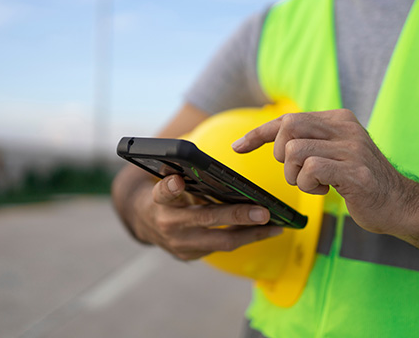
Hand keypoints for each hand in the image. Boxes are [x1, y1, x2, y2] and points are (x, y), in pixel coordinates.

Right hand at [127, 174, 283, 259]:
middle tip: (263, 212)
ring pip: (221, 241)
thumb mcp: (164, 180)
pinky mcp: (190, 255)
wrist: (143, 223)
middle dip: (237, 216)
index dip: (170, 188)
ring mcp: (180, 244)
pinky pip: (223, 247)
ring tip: (275, 226)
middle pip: (205, 219)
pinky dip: (244, 238)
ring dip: (251, 234)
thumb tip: (207, 164)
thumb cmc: (164, 194)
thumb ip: (179, 174)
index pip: (162, 193)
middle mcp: (168, 224)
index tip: (177, 181)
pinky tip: (264, 231)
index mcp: (157, 201)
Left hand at [232, 109, 418, 235]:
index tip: (237, 147)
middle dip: (280, 154)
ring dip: (296, 175)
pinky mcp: (355, 170)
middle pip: (288, 127)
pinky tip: (326, 189)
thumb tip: (275, 140)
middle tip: (296, 172)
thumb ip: (312, 142)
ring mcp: (352, 147)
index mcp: (338, 119)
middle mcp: (345, 127)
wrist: (400, 204)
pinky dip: (309, 184)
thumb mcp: (335, 154)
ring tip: (315, 183)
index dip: (258, 133)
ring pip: (295, 151)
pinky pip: (311, 169)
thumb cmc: (360, 182)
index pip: (288, 119)